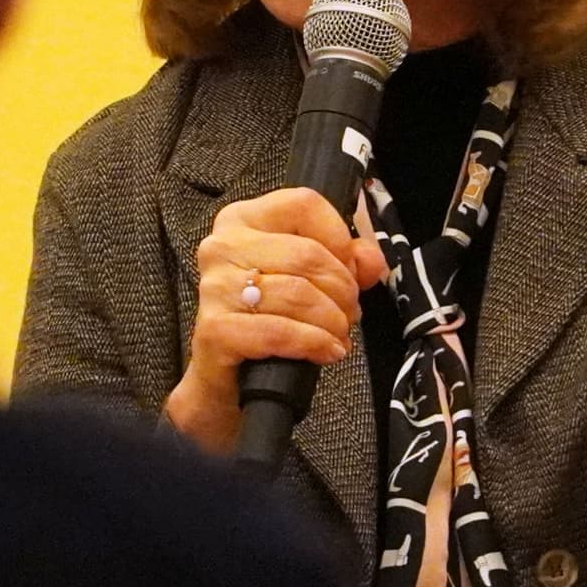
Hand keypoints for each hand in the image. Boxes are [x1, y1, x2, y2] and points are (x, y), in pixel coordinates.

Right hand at [164, 187, 391, 455]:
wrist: (226, 381)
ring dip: (332, 320)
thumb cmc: (266, 321)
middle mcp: (222, 247)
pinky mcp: (215, 330)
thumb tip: (371, 260)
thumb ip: (346, 262)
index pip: (303, 204)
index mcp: (242, 220)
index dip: (339, 238)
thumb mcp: (309, 281)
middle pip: (306, 254)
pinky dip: (313, 343)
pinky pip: (279, 331)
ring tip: (338, 334)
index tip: (350, 270)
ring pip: (297, 293)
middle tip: (349, 313)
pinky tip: (326, 351)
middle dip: (342, 289)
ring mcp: (215, 288)